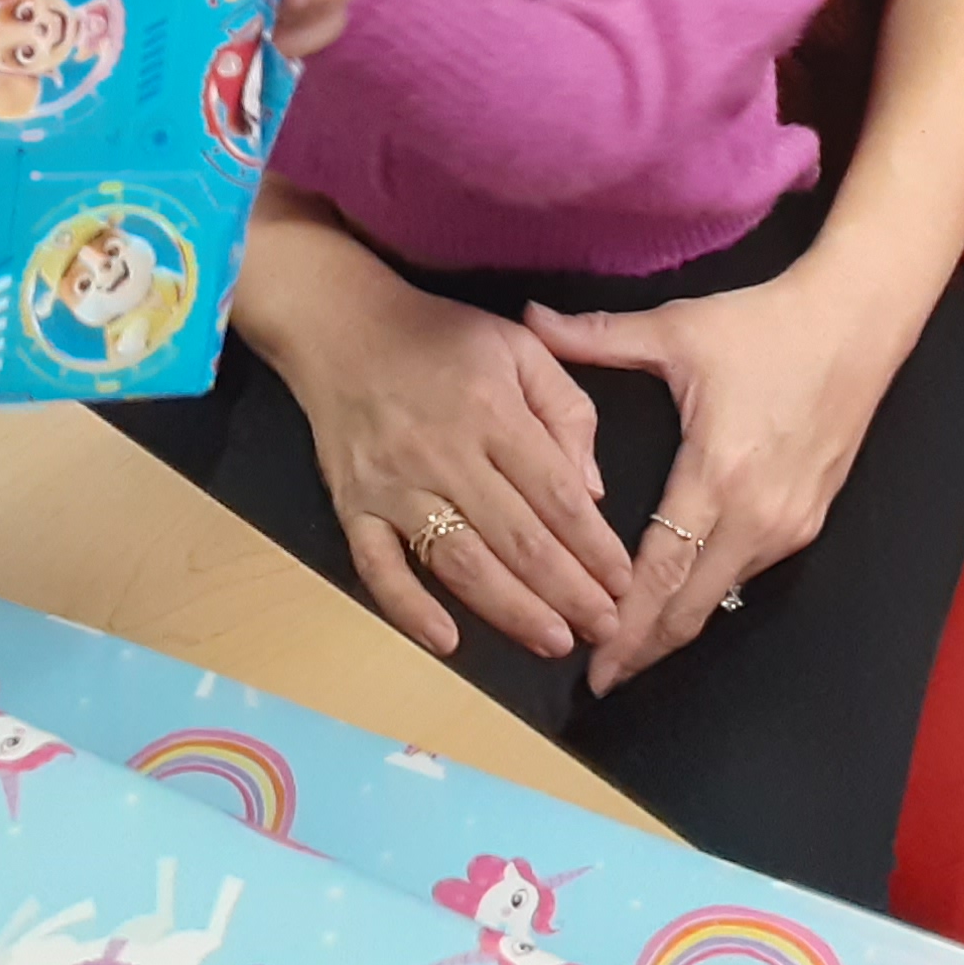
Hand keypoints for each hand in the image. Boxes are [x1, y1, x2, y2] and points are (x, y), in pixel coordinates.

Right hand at [257, 246, 634, 663]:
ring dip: (510, 610)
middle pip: (517, 538)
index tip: (624, 582)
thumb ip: (566, 408)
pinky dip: (409, 608)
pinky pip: (378, 567)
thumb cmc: (440, 335)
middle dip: (568, 591)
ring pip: (460, 561)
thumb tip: (593, 490)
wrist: (339, 324)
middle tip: (604, 629)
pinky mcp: (353, 505)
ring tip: (553, 640)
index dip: (595, 546)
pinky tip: (447, 641)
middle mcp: (445, 453)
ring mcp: (394, 484)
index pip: (556, 495)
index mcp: (493, 410)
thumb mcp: (519, 345)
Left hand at [527, 258, 905, 692]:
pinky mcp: (811, 520)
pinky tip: (683, 594)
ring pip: (724, 593)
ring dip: (678, 621)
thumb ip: (598, 336)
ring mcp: (790, 524)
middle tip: (602, 676)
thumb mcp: (676, 329)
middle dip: (646, 647)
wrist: (857, 324)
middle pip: (693, 606)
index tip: (594, 667)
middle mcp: (758, 515)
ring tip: (631, 640)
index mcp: (717, 475)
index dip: (625, 627)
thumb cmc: (766, 324)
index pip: (661, 574)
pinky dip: (712, 590)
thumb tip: (531, 320)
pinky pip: (751, 570)